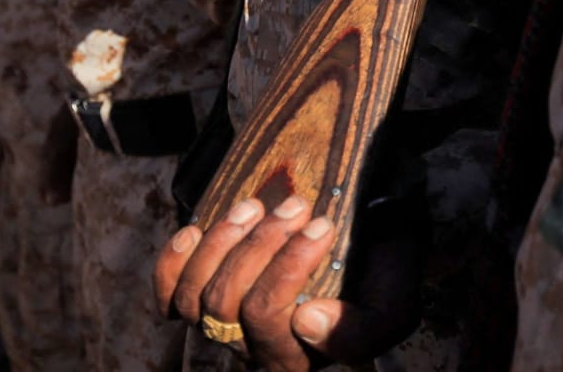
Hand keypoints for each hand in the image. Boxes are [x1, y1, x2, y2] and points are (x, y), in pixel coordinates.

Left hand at [154, 197, 418, 371]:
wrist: (368, 220)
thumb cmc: (381, 260)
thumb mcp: (395, 298)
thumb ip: (365, 329)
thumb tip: (306, 321)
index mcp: (299, 357)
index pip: (271, 321)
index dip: (288, 269)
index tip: (324, 225)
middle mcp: (256, 349)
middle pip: (229, 306)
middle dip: (262, 245)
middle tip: (299, 205)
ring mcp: (224, 325)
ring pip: (197, 297)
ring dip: (224, 242)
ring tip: (258, 205)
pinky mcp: (200, 297)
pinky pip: (167, 297)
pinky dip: (174, 263)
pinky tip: (196, 231)